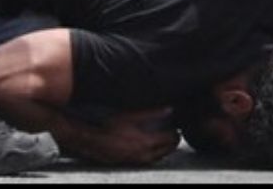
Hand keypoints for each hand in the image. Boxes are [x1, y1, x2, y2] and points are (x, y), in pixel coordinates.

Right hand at [63, 108, 179, 165]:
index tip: (178, 129)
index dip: (175, 133)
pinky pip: (149, 160)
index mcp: (146, 142)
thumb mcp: (132, 116)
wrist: (94, 141)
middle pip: (166, 150)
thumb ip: (152, 113)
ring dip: (165, 150)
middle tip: (176, 136)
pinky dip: (155, 155)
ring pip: (158, 157)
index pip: (169, 139)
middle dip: (173, 143)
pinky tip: (152, 149)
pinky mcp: (132, 162)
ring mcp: (138, 160)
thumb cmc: (110, 128)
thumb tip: (168, 109)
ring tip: (167, 143)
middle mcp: (144, 154)